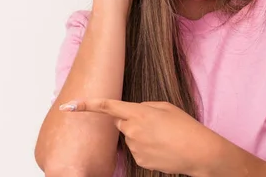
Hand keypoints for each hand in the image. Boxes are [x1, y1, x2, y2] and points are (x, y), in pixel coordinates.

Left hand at [59, 98, 217, 174]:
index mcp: (138, 113)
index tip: (68, 105)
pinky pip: (137, 151)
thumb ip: (144, 107)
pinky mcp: (139, 161)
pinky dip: (147, 149)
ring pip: (130, 138)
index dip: (86, 105)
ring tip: (163, 137)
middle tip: (155, 124)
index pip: (107, 107)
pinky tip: (162, 148)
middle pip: (121, 123)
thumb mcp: (165, 107)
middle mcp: (132, 131)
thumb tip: (131, 115)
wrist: (198, 151)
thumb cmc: (184, 126)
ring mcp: (134, 148)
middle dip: (131, 121)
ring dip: (141, 136)